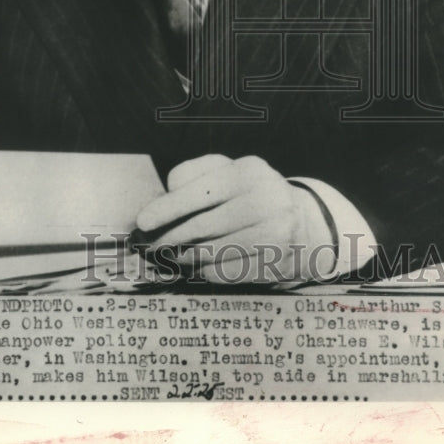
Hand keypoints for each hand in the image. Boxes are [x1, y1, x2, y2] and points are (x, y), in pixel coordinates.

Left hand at [134, 154, 335, 283]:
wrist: (301, 220)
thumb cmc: (248, 191)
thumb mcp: (226, 170)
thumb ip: (192, 174)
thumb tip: (162, 200)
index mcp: (248, 171)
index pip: (200, 191)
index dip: (167, 208)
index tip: (142, 222)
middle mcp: (265, 201)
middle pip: (202, 226)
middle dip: (169, 238)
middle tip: (149, 246)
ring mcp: (274, 235)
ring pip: (211, 253)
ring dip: (183, 257)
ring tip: (170, 255)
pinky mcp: (274, 264)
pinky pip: (225, 273)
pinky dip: (204, 270)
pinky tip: (197, 264)